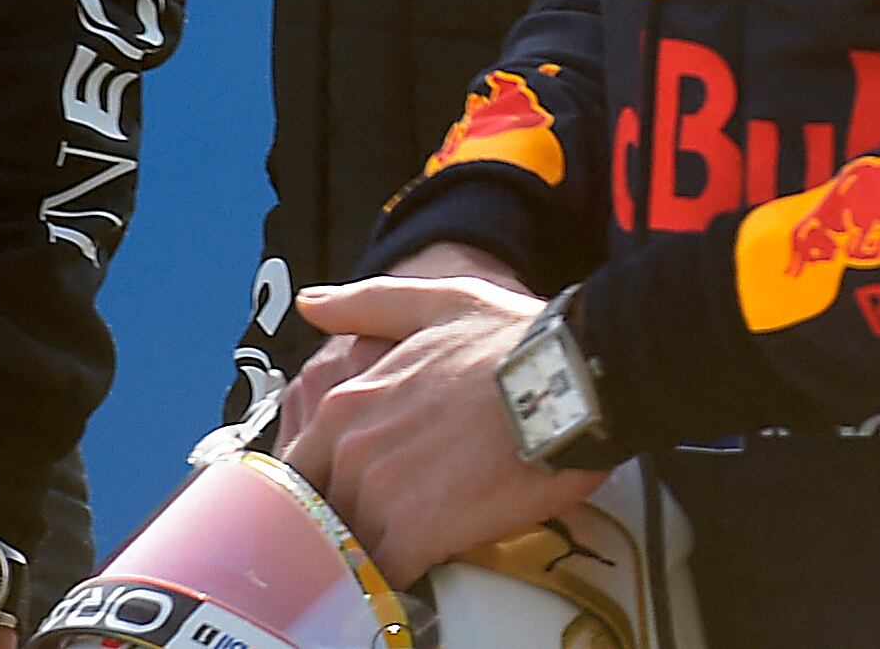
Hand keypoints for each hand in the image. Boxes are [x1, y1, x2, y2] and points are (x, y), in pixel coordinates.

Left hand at [282, 269, 596, 584]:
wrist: (574, 377)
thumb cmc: (516, 340)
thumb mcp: (439, 303)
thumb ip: (367, 305)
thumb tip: (311, 304)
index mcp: (346, 401)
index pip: (305, 469)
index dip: (332, 486)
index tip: (361, 493)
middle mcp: (352, 448)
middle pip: (329, 511)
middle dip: (356, 519)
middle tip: (399, 518)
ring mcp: (381, 492)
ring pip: (356, 544)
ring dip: (381, 548)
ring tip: (420, 543)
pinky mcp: (418, 531)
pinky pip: (390, 572)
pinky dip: (406, 575)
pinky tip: (431, 563)